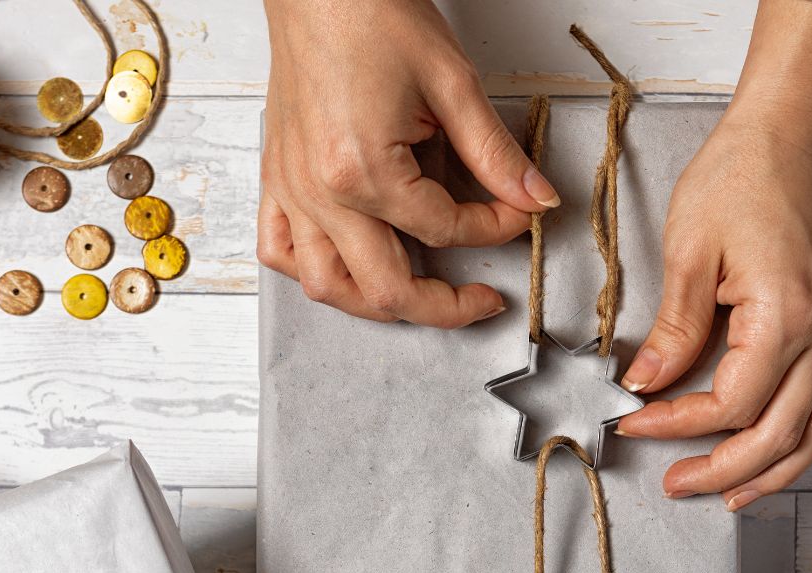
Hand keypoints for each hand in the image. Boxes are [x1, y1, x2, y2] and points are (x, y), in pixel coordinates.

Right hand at [257, 0, 559, 327]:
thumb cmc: (372, 16)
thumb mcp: (452, 84)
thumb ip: (495, 154)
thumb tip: (534, 196)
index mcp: (363, 171)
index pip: (444, 229)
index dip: (495, 228)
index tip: (519, 214)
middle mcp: (320, 193)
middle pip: (386, 287)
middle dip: (443, 306)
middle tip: (478, 300)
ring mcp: (292, 190)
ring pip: (327, 286)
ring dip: (375, 303)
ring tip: (416, 295)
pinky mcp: (277, 178)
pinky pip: (280, 249)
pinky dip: (313, 270)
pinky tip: (347, 264)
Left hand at [614, 0, 811, 510]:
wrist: (792, 133)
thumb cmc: (743, 174)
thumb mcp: (690, 250)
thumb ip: (674, 328)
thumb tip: (647, 383)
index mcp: (785, 314)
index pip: (730, 402)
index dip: (677, 423)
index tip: (632, 421)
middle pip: (778, 434)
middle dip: (723, 470)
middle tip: (675, 483)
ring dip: (771, 471)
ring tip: (726, 494)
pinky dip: (797, 439)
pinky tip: (768, 452)